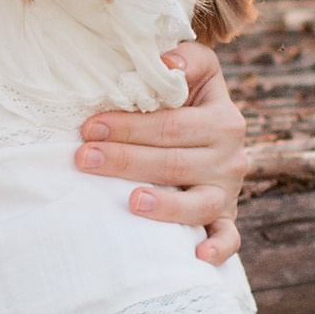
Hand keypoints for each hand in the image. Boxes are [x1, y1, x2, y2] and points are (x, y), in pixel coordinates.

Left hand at [74, 40, 248, 266]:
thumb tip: (166, 61)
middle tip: (84, 158)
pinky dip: (217, 248)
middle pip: (174, 162)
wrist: (218, 133)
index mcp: (222, 118)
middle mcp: (231, 157)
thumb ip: (186, 58)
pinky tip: (196, 255)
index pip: (171, 125)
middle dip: (125, 159)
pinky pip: (228, 237)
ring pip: (198, 203)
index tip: (90, 126)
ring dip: (165, 205)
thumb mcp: (198, 71)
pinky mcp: (226, 218)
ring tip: (131, 201)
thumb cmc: (191, 99)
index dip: (129, 125)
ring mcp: (229, 191)